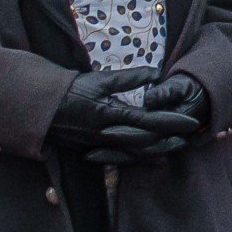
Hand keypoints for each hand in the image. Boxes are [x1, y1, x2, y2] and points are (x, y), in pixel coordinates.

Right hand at [45, 65, 196, 163]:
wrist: (39, 108)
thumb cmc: (70, 89)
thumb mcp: (99, 80)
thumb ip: (129, 78)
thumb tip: (157, 73)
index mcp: (111, 116)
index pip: (150, 121)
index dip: (173, 122)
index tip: (192, 121)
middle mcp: (108, 135)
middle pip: (148, 142)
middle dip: (172, 140)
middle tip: (192, 136)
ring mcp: (101, 145)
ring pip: (137, 154)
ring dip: (160, 150)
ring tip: (178, 146)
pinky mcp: (95, 149)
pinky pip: (123, 157)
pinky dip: (141, 157)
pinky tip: (153, 157)